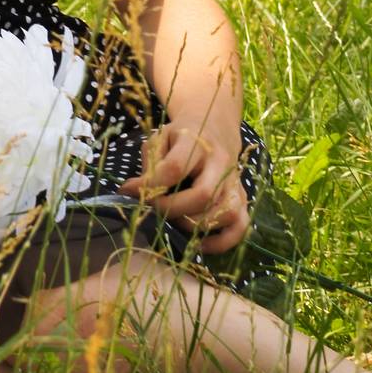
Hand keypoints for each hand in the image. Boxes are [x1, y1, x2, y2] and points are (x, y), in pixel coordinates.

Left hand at [117, 119, 249, 255]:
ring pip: (225, 212)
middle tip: (155, 211)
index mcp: (196, 142)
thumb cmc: (181, 138)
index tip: (133, 192)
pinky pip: (240, 228)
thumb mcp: (160, 139)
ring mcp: (235, 182)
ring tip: (176, 222)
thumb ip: (148, 166)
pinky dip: (220, 242)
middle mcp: (221, 162)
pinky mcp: (242, 199)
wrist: (215, 129)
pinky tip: (198, 243)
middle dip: (173, 209)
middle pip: (203, 194)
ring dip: (195, 226)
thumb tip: (129, 193)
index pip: (176, 168)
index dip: (152, 186)